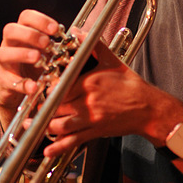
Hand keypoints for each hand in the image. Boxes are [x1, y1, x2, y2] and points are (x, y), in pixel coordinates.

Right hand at [0, 9, 60, 127]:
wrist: (25, 90)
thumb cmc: (41, 67)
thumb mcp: (53, 53)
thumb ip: (63, 45)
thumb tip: (80, 35)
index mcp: (24, 33)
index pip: (26, 17)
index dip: (40, 20)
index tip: (56, 29)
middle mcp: (11, 45)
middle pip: (10, 30)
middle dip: (30, 35)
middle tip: (46, 43)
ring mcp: (5, 63)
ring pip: (3, 53)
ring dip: (22, 54)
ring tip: (38, 59)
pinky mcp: (4, 82)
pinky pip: (9, 81)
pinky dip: (22, 84)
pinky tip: (34, 86)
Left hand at [38, 37, 181, 157]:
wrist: (149, 108)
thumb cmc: (131, 85)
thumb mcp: (112, 61)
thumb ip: (94, 45)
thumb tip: (78, 31)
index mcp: (90, 82)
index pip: (60, 86)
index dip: (48, 90)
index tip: (43, 90)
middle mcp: (88, 101)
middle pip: (57, 106)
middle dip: (44, 108)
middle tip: (35, 107)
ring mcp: (92, 118)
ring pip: (61, 124)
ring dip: (46, 126)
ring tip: (34, 125)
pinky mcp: (96, 131)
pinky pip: (74, 140)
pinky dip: (59, 147)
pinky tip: (48, 151)